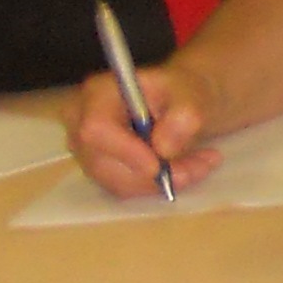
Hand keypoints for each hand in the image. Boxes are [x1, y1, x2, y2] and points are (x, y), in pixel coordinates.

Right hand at [64, 57, 223, 197]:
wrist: (179, 102)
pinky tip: (185, 170)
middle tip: (201, 166)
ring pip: (118, 182)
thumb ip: (183, 115)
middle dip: (154, 174)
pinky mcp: (100, 169)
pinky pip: (125, 189)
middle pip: (103, 163)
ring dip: (162, 182)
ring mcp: (86, 149)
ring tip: (200, 164)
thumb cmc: (179, 92)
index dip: (124, 152)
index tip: (159, 166)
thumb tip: (164, 148)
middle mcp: (81, 123)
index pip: (96, 129)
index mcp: (97, 94)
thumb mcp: (191, 94)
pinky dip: (157, 186)